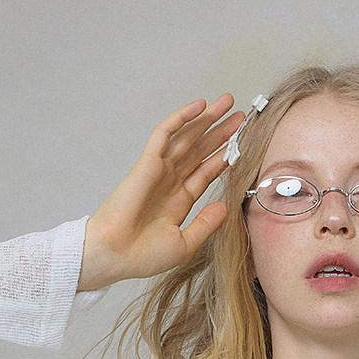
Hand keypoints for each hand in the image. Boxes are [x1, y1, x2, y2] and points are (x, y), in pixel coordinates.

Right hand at [77, 95, 245, 290]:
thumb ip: (206, 224)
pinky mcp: (147, 163)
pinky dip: (181, 118)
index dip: (225, 156)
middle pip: (200, 150)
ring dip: (206, 119)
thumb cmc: (142, 256)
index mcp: (179, 201)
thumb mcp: (184, 244)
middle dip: (220, 132)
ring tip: (227, 102)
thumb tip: (225, 206)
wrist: (115, 255)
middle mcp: (170, 182)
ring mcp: (159, 170)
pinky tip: (199, 105)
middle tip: (240, 115)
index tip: (243, 144)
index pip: (206, 172)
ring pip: (187, 137)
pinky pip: (165, 134)